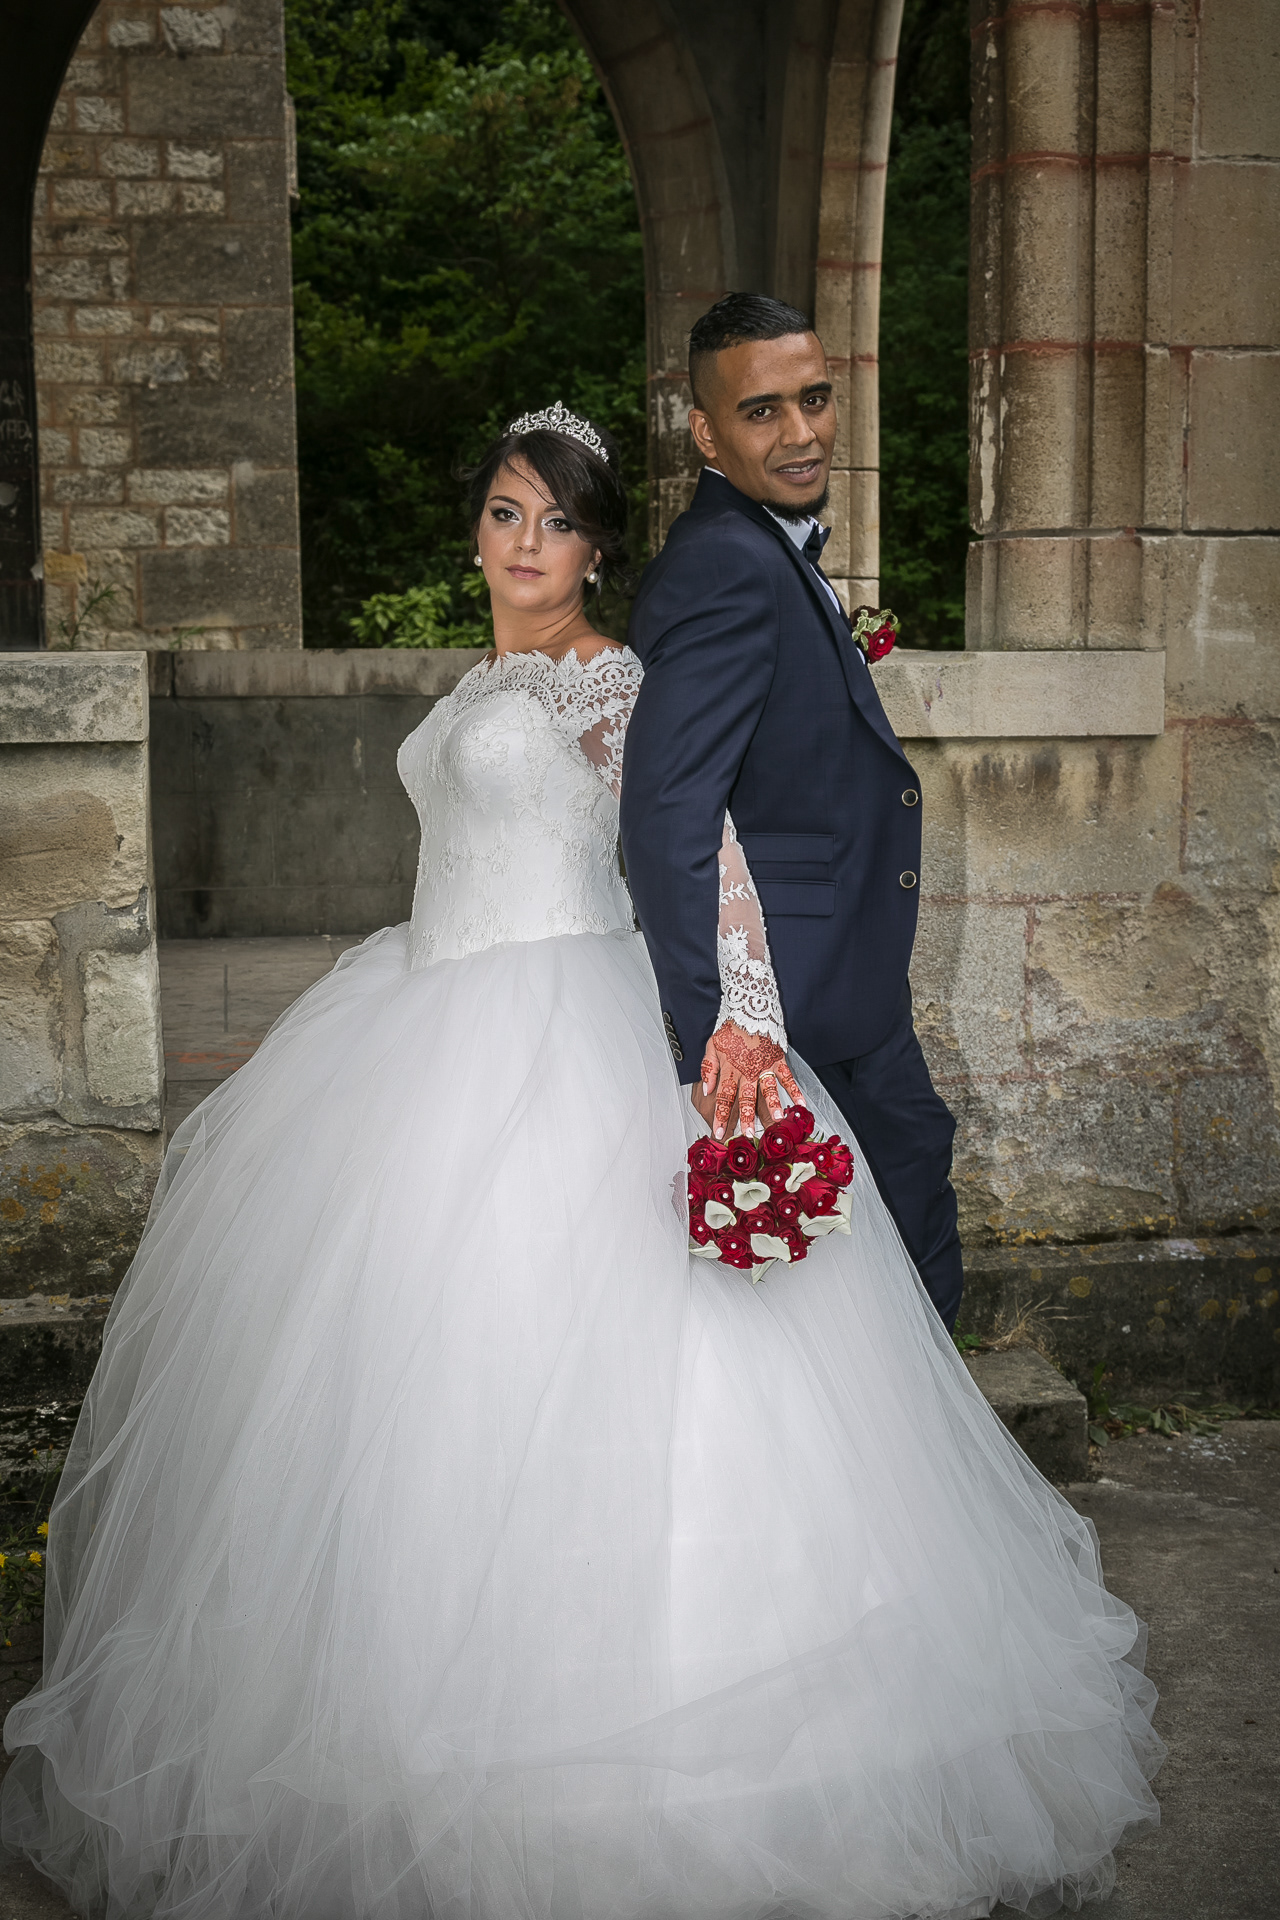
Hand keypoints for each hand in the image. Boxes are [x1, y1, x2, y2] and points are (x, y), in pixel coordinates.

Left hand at [691, 1021, 802, 1139]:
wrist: (749, 1009)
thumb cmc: (730, 1030)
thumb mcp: (712, 1046)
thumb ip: (709, 1069)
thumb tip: (707, 1089)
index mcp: (730, 1069)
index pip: (723, 1097)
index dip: (721, 1116)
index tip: (719, 1132)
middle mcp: (748, 1071)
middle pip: (747, 1098)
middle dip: (747, 1118)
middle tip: (748, 1135)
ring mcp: (764, 1066)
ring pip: (769, 1089)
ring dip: (773, 1105)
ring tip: (777, 1120)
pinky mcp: (778, 1060)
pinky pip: (787, 1077)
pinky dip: (795, 1090)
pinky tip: (800, 1103)